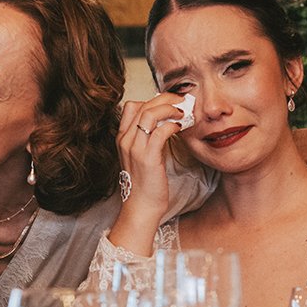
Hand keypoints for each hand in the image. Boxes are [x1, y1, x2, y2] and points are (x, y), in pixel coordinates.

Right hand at [108, 94, 186, 253]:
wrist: (141, 207)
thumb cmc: (145, 184)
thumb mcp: (141, 157)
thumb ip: (148, 139)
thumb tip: (167, 124)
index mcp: (123, 138)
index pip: (132, 106)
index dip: (151, 100)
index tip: (169, 102)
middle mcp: (126, 140)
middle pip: (142, 105)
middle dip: (165, 98)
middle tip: (182, 101)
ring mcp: (135, 148)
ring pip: (150, 113)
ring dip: (170, 108)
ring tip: (184, 112)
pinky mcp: (148, 157)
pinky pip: (161, 131)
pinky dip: (173, 124)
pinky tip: (182, 127)